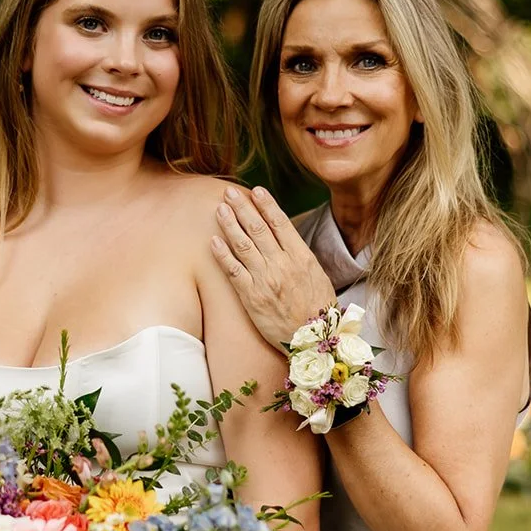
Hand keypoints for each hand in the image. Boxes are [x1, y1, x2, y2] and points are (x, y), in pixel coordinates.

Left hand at [209, 186, 337, 346]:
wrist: (313, 340)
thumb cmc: (317, 309)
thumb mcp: (316, 275)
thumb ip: (298, 255)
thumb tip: (283, 235)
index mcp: (301, 257)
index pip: (280, 223)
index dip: (266, 205)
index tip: (256, 190)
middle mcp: (282, 265)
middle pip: (258, 229)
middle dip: (243, 208)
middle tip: (230, 192)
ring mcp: (265, 280)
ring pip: (243, 245)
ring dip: (230, 224)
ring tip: (220, 208)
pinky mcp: (251, 297)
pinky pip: (233, 271)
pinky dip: (222, 254)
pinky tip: (213, 240)